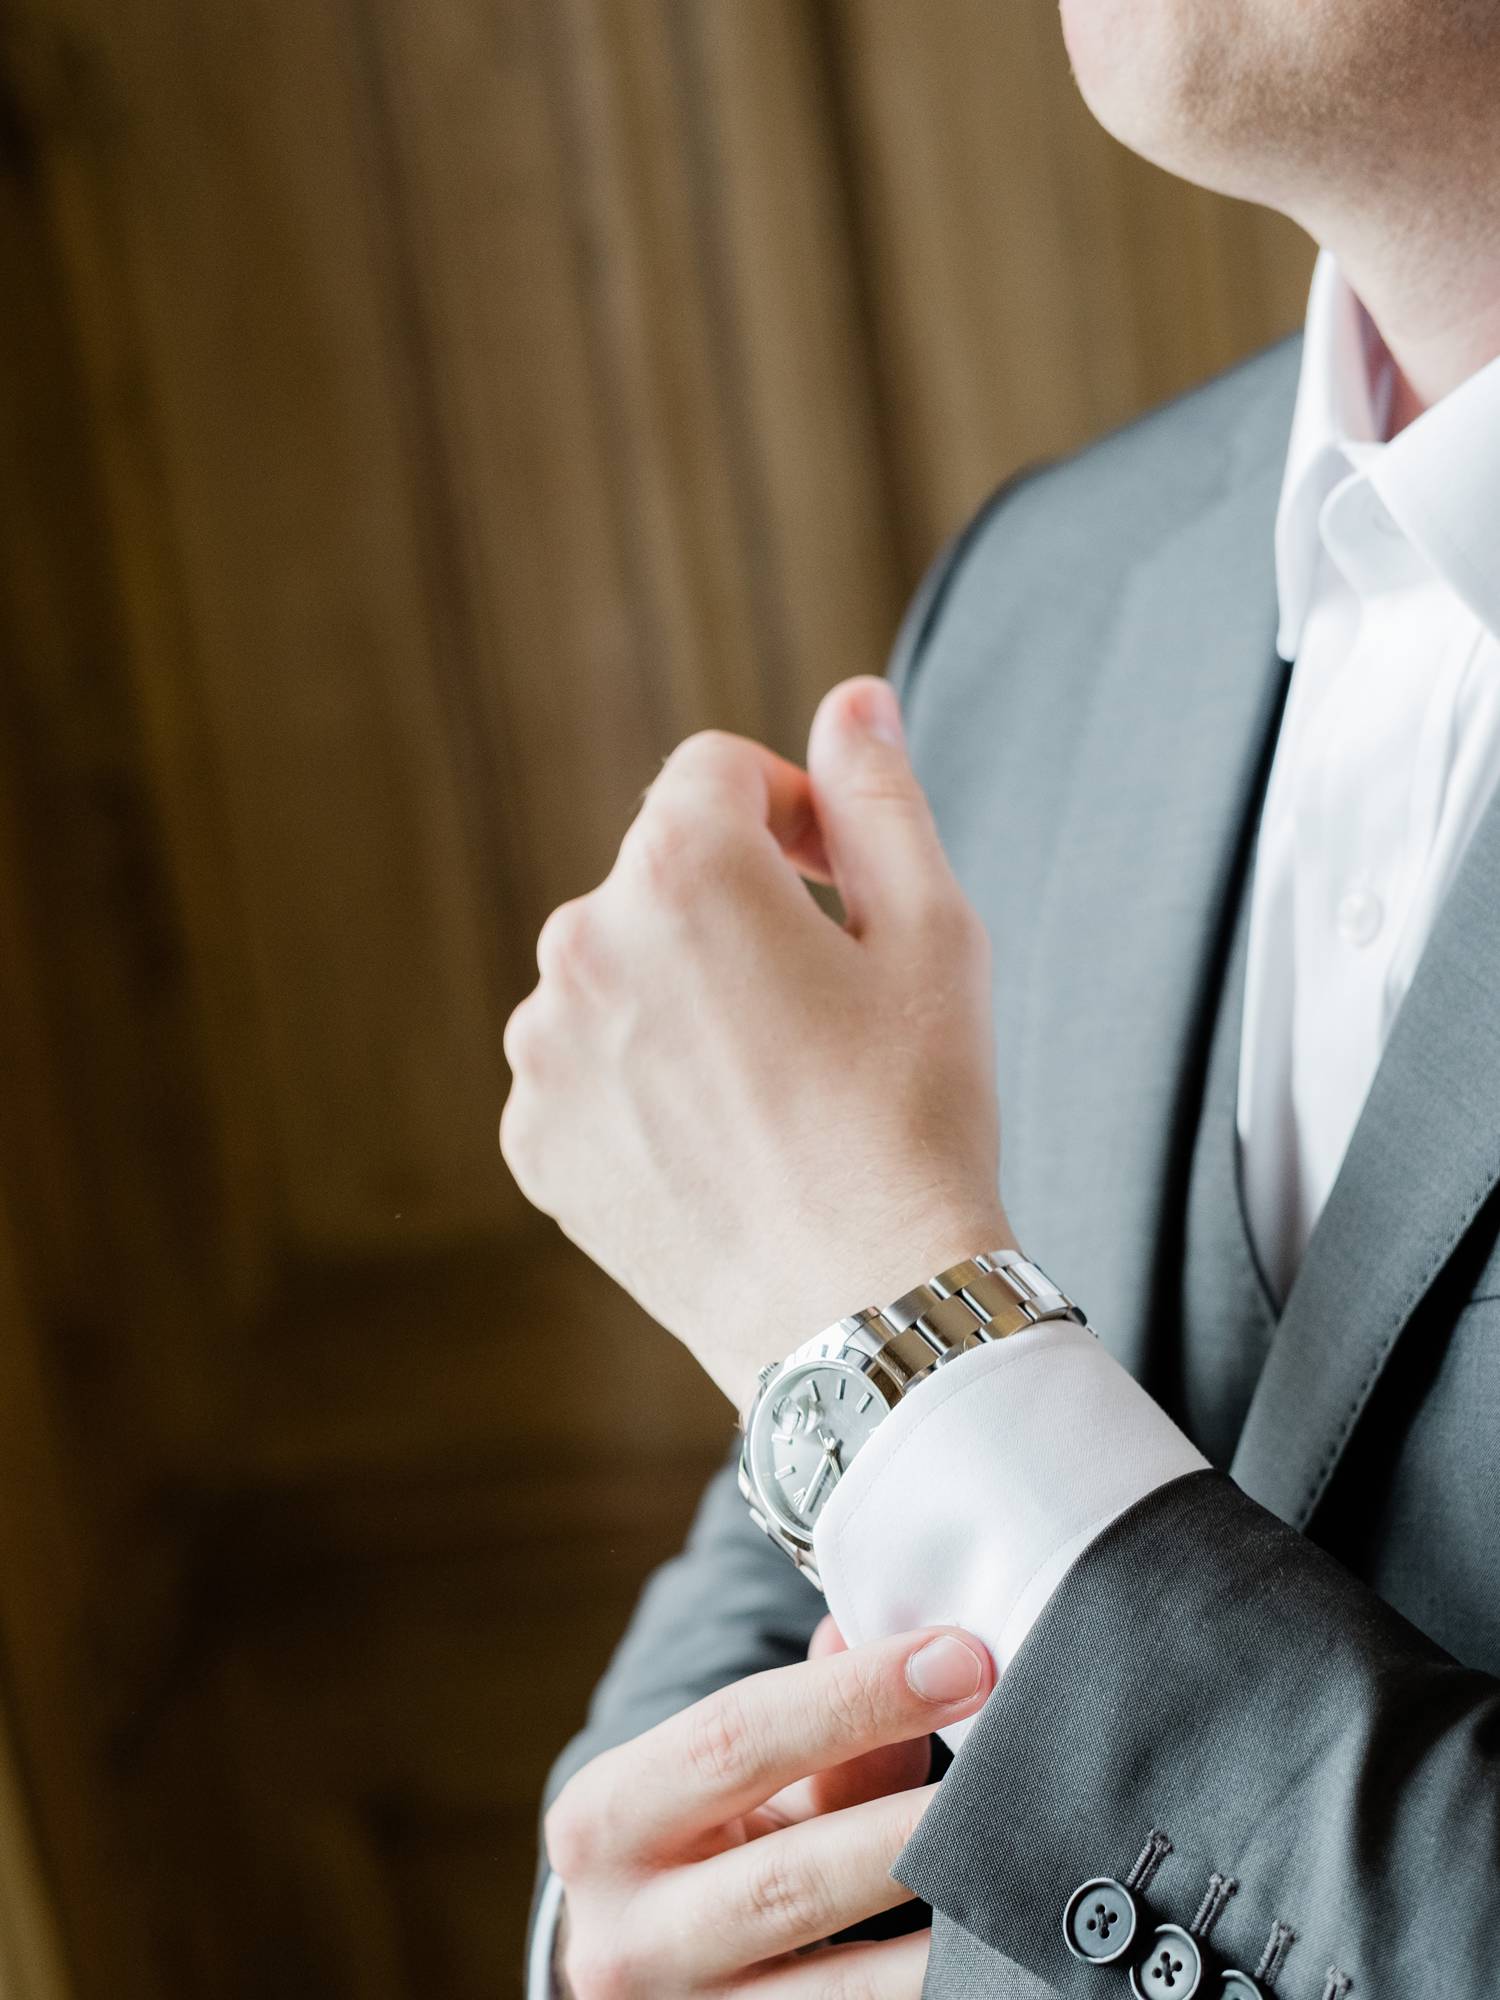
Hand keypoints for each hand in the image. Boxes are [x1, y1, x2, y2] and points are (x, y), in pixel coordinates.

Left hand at [501, 676, 1011, 1412]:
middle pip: (656, 873)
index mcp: (680, 869)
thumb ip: (876, 796)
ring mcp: (543, 1050)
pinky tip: (717, 1138)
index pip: (713, 773)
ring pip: (613, 971)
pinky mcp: (533, 1138)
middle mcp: (583, 944)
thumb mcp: (934, 932)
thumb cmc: (915, 1116)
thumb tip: (851, 701)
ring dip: (678, 991)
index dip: (789, 811)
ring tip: (770, 1080)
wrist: (863, 1310)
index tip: (835, 885)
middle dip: (733, 905)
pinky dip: (636, 1080)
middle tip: (819, 1000)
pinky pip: (580, 1066)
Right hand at [546, 1619, 993, 1996]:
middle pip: (790, 1878)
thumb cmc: (687, 1846)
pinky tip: (998, 1953)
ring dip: (944, 1927)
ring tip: (1028, 1868)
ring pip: (845, 1987)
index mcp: (605, 1818)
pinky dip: (934, 1989)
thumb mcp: (721, 1782)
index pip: (734, 1739)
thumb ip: (809, 1725)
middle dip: (912, 1822)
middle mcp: (628, 1934)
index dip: (855, 1697)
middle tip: (1015, 1765)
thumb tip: (901, 1644)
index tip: (960, 1658)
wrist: (628, 1963)